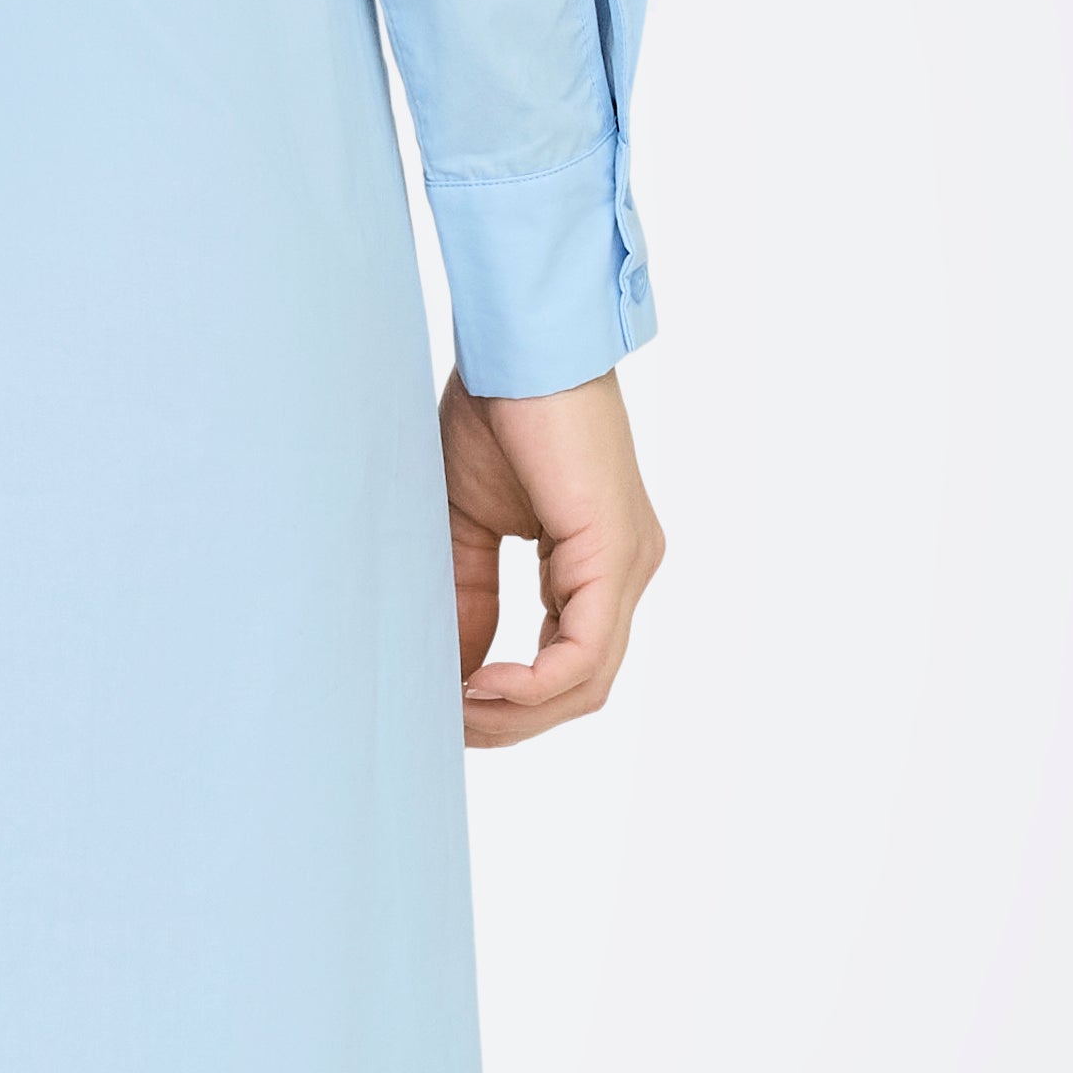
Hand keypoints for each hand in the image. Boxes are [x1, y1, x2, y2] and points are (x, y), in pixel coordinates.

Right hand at [441, 366, 662, 748]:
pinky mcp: (615, 555)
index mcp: (595, 562)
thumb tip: (454, 670)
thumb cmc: (494, 414)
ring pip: (585, 682)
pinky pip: (585, 653)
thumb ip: (469, 598)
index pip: (566, 663)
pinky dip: (533, 683)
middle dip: (508, 721)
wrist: (516, 348)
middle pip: (579, 688)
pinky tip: (482, 684)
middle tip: (444, 724)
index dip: (507, 702)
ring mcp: (629, 565)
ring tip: (454, 708)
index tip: (445, 708)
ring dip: (515, 712)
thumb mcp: (467, 527)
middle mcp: (625, 569)